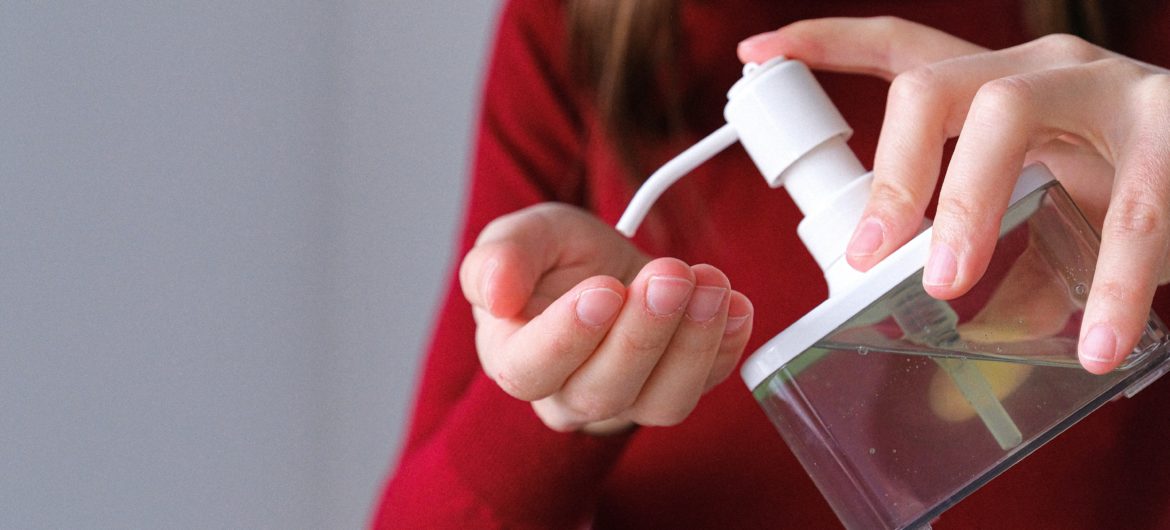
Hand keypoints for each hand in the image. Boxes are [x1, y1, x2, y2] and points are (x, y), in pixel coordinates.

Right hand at [459, 203, 752, 434]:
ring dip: (694, 342)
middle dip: (644, 332)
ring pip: (662, 400)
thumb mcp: (524, 235)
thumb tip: (494, 293)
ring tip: (711, 285)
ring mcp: (627, 401)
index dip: (566, 337)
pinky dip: (728, 347)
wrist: (604, 269)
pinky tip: (735, 304)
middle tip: (670, 276)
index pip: (529, 369)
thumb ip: (500, 256)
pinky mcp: (674, 390)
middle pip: (603, 391)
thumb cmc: (556, 260)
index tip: (603, 290)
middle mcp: (568, 394)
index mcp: (514, 356)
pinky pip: (706, 386)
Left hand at [739, 17, 1169, 373]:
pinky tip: (1092, 343)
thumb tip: (943, 380)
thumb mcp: (1043, 219)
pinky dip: (1109, 281)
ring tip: (948, 286)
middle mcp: (1044, 71)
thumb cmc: (1122, 191)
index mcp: (996, 87)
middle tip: (874, 254)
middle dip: (895, 169)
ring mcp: (1110, 89)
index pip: (901, 48)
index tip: (755, 54)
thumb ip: (994, 277)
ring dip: (968, 204)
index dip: (826, 46)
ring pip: (1010, 115)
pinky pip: (1132, 204)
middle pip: (938, 88)